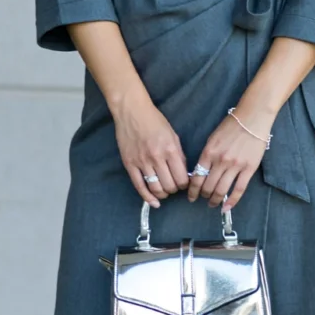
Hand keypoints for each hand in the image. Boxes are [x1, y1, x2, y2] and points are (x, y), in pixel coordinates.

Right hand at [112, 88, 188, 207]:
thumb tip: (183, 173)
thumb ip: (179, 155)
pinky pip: (139, 186)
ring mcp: (142, 162)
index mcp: (170, 150)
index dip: (184, 185)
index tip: (183, 183)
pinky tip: (154, 203)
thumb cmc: (154, 121)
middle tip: (173, 186)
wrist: (132, 112)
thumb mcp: (173, 135)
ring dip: (162, 194)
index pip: (181, 179)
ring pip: (156, 189)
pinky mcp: (130, 164)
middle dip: (174, 190)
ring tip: (164, 192)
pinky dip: (147, 197)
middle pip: (169, 186)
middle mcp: (157, 158)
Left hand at [187, 107, 271, 211]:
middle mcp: (220, 161)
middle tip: (202, 199)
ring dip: (215, 200)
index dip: (193, 190)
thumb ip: (206, 156)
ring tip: (213, 204)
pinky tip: (226, 207)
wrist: (252, 119)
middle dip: (203, 196)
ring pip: (222, 190)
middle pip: (208, 186)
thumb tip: (201, 173)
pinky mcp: (249, 169)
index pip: (197, 177)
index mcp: (209, 153)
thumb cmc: (231, 126)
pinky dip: (232, 201)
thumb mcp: (212, 139)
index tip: (191, 196)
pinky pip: (239, 189)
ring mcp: (235, 166)